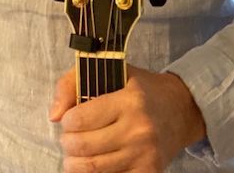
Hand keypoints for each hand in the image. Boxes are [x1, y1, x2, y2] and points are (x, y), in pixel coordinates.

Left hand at [50, 65, 205, 172]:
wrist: (180, 109)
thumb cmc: (140, 88)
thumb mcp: (109, 71)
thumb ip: (73, 84)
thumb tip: (53, 115)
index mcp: (128, 101)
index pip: (81, 118)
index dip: (67, 121)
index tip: (69, 119)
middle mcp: (138, 129)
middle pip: (85, 146)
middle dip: (68, 143)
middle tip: (69, 138)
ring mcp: (144, 155)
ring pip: (94, 169)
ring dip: (75, 163)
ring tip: (75, 154)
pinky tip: (91, 166)